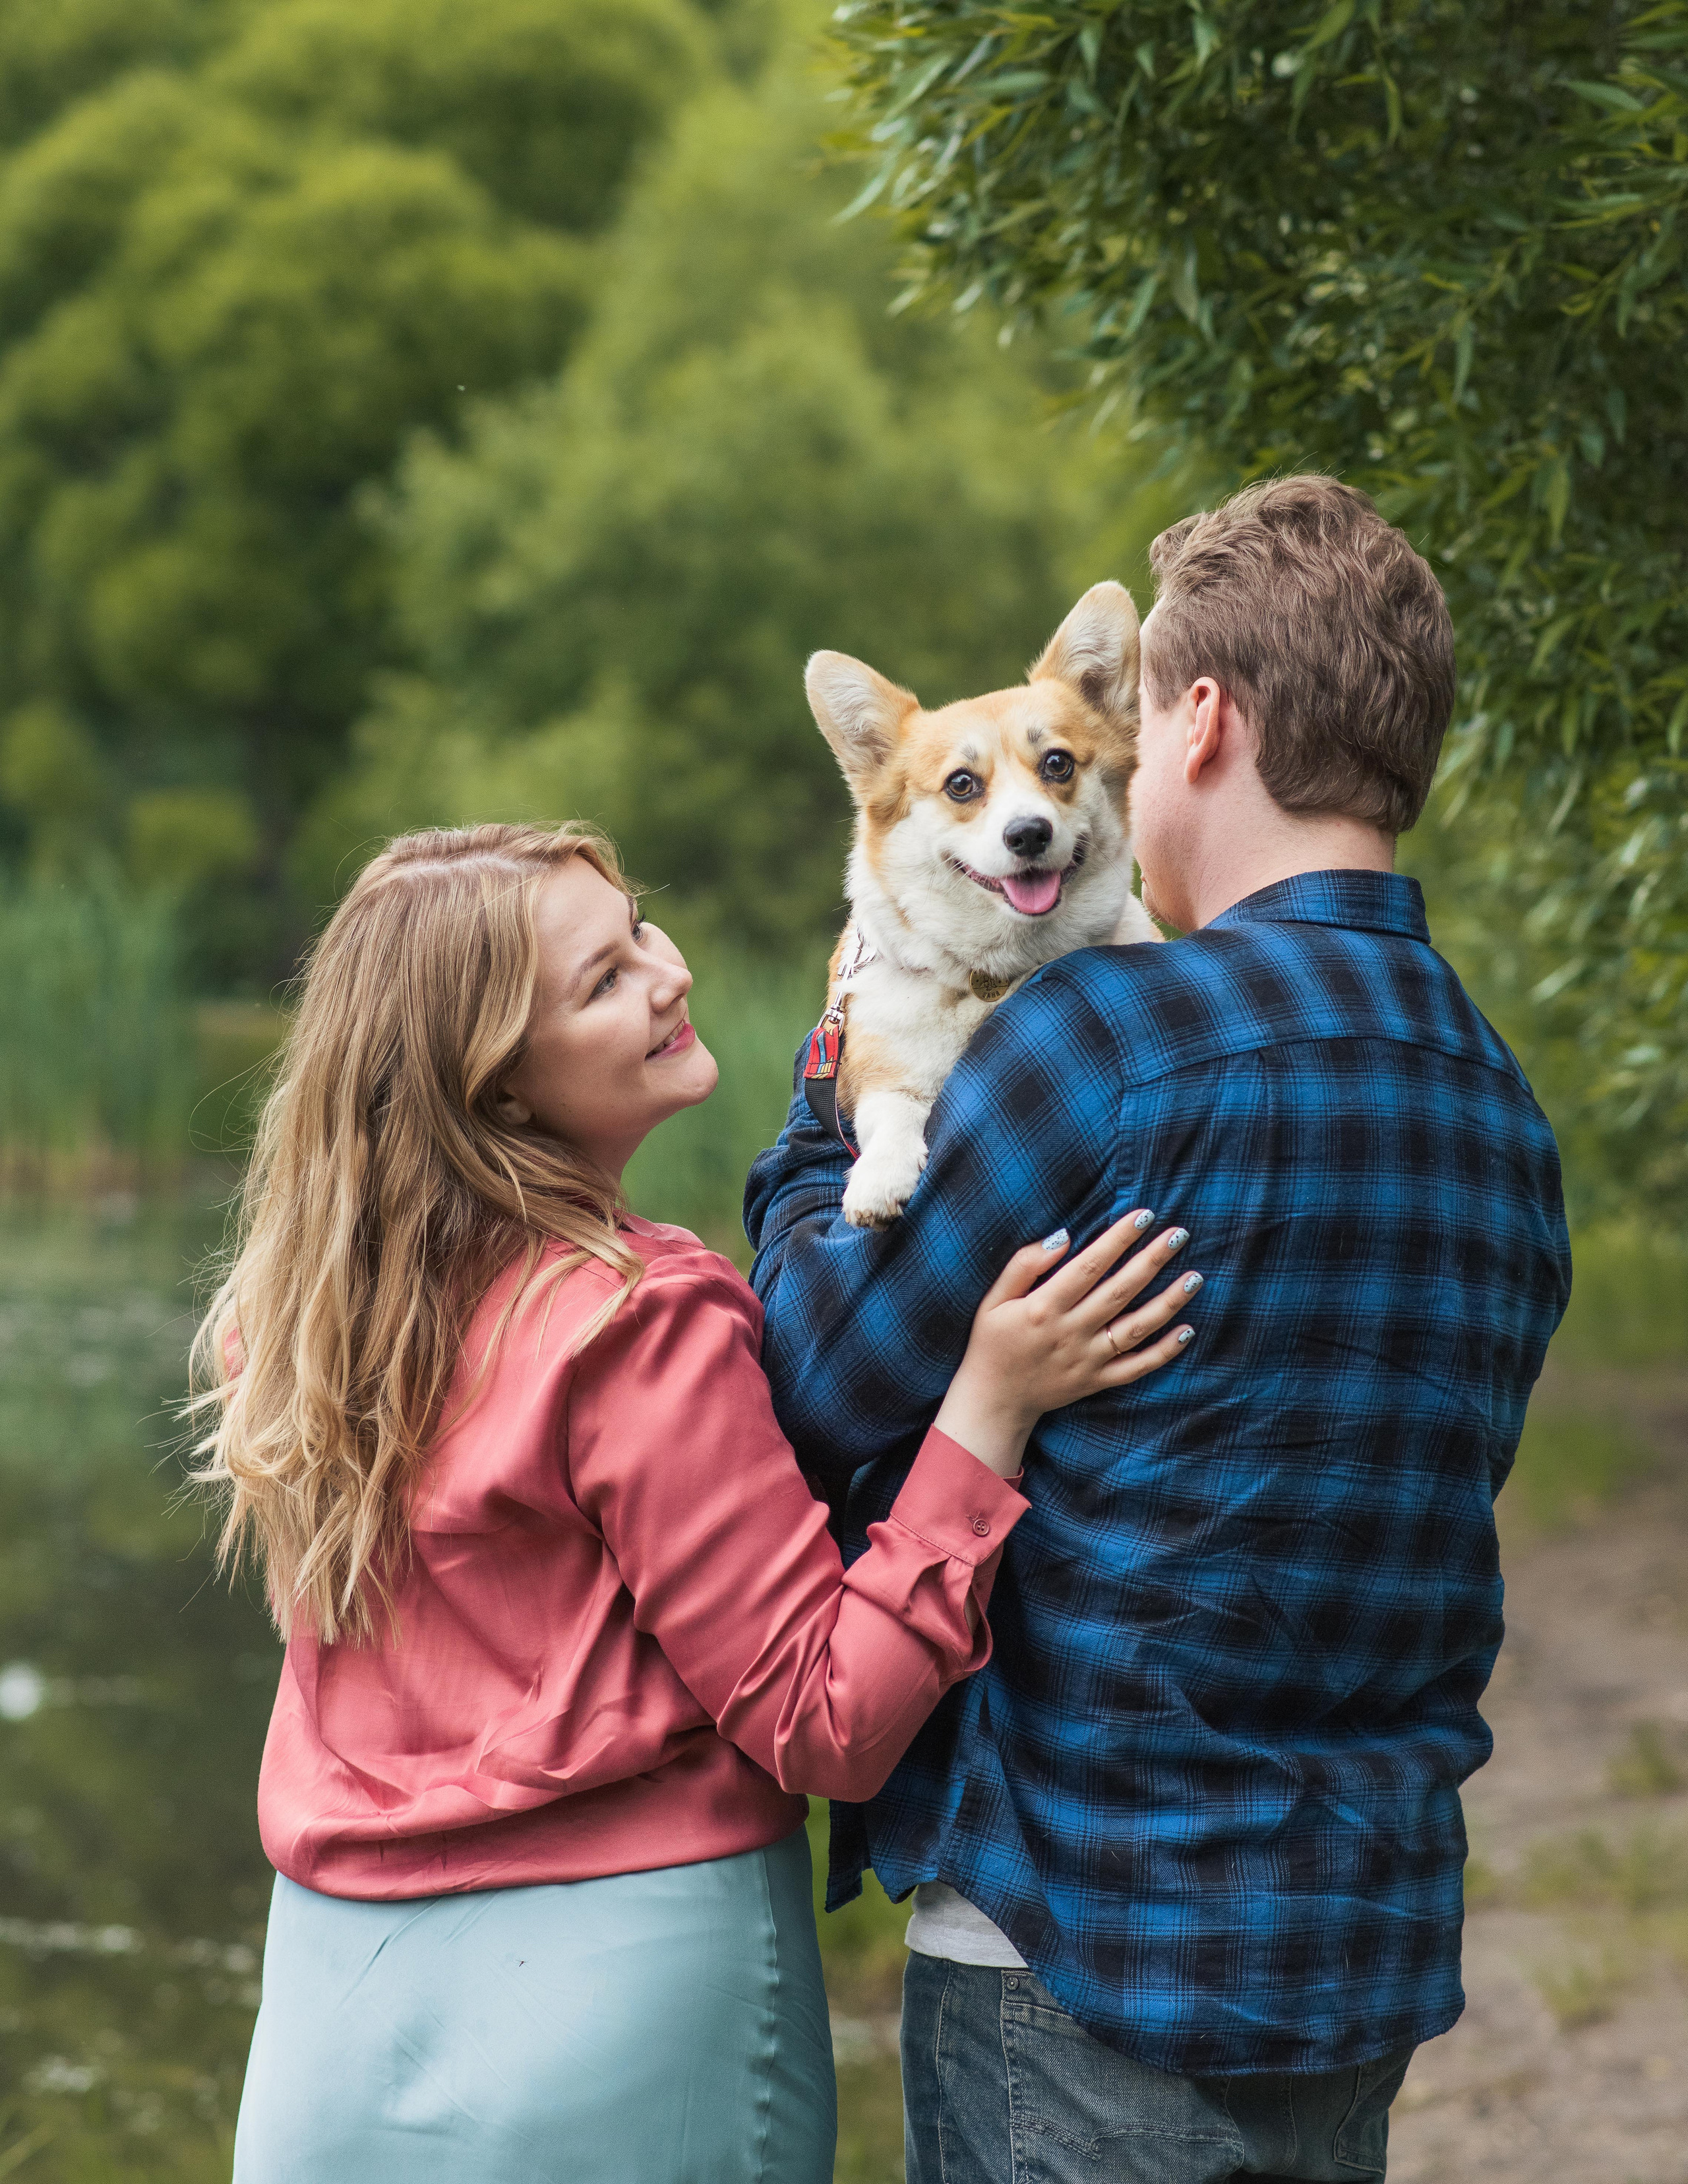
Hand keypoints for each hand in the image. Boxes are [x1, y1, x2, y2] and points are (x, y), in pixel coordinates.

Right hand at [932, 1213, 1199, 1477]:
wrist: (992, 1402)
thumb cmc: (992, 1343)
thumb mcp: (994, 1300)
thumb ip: (1024, 1265)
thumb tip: (1062, 1236)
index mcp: (1043, 1308)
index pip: (1089, 1265)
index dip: (1118, 1239)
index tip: (1143, 1215)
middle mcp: (1070, 1333)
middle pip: (1120, 1291)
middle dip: (1151, 1260)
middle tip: (1179, 1235)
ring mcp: (1087, 1360)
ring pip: (1136, 1328)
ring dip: (1168, 1302)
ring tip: (1194, 1277)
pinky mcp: (1097, 1382)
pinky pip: (1137, 1367)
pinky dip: (1164, 1352)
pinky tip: (1188, 1330)